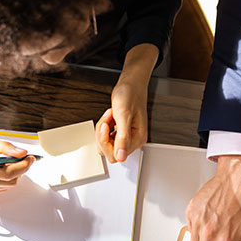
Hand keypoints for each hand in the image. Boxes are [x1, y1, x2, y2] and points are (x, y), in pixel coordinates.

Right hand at [0, 133, 33, 198]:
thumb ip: (2, 146)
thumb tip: (20, 152)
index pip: (9, 172)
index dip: (24, 165)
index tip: (30, 158)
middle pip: (10, 181)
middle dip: (19, 170)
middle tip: (18, 159)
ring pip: (5, 188)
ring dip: (10, 176)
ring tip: (2, 164)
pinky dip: (1, 182)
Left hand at [97, 44, 157, 162]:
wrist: (131, 84)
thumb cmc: (130, 94)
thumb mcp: (124, 115)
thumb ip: (122, 138)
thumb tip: (121, 157)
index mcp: (137, 139)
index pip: (117, 155)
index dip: (106, 142)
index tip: (105, 126)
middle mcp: (133, 140)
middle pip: (110, 151)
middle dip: (103, 136)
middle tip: (107, 120)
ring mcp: (127, 136)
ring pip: (106, 144)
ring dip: (103, 130)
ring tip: (109, 116)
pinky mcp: (121, 132)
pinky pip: (107, 137)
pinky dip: (104, 127)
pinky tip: (110, 117)